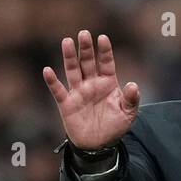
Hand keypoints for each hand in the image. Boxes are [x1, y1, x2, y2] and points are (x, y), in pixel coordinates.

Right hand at [43, 31, 138, 150]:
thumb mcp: (128, 114)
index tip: (102, 38)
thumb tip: (133, 85)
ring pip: (72, 70)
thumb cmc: (114, 127)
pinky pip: (58, 91)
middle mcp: (91, 83)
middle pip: (87, 62)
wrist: (98, 146)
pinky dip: (52, 81)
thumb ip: (131, 99)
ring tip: (67, 41)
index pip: (106, 62)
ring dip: (69, 57)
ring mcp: (78, 92)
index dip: (104, 51)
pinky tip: (47, 70)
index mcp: (107, 82)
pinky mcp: (67, 104)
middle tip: (83, 34)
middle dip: (85, 48)